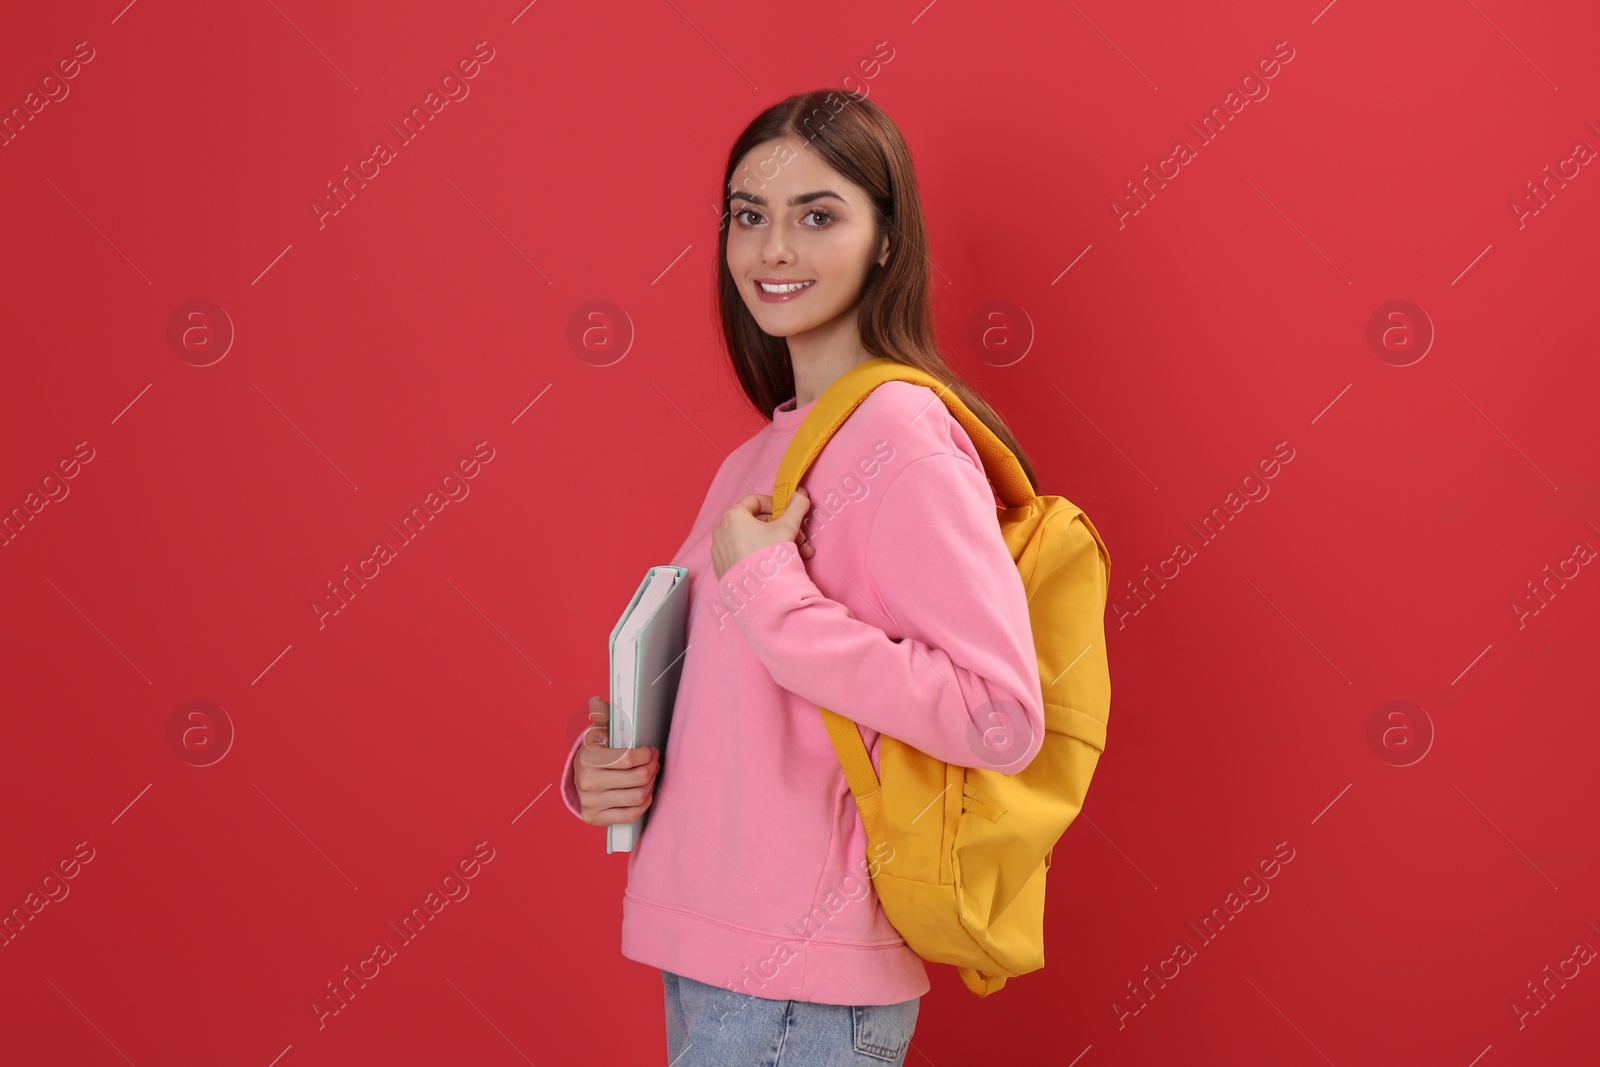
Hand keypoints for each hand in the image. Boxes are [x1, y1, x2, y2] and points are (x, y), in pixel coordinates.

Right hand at [571, 696, 660, 826]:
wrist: (579, 778)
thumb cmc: (596, 751)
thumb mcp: (598, 731)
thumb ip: (601, 715)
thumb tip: (596, 701)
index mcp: (587, 757)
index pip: (627, 759)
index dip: (646, 754)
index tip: (651, 750)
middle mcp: (586, 782)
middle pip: (637, 779)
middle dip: (652, 768)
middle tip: (655, 762)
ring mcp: (590, 802)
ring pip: (637, 797)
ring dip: (650, 785)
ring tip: (650, 775)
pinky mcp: (594, 818)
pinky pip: (630, 814)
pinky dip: (643, 803)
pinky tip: (644, 793)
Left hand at [710, 487, 813, 580]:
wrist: (759, 595)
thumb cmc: (770, 556)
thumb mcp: (787, 527)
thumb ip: (796, 506)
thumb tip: (801, 493)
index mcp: (733, 516)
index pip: (755, 501)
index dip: (775, 505)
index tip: (788, 514)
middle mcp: (722, 531)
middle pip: (756, 523)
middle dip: (781, 529)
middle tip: (798, 538)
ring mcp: (720, 551)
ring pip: (752, 541)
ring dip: (776, 544)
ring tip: (797, 555)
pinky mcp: (723, 569)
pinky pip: (744, 556)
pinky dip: (760, 557)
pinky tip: (778, 566)